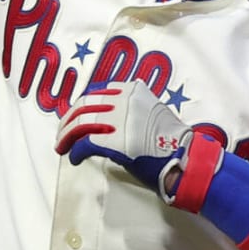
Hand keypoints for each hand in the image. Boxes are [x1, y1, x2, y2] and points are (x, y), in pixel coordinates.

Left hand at [55, 79, 189, 192]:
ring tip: (62, 146)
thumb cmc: (172, 141)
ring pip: (80, 123)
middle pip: (84, 105)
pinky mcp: (116, 142)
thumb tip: (108, 119)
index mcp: (133, 90)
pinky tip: (75, 158)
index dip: (80, 105)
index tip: (74, 116)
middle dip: (67, 120)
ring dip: (66, 135)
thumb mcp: (152, 111)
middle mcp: (125, 100)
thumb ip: (130, 108)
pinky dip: (75, 151)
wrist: (187, 159)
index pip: (96, 91)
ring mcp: (120, 120)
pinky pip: (85, 143)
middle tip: (61, 134)